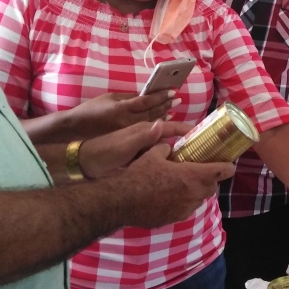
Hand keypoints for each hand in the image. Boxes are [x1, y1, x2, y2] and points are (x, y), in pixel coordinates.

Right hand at [62, 91, 176, 139]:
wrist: (77, 129)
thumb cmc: (92, 110)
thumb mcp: (110, 98)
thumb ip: (129, 98)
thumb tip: (146, 95)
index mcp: (122, 109)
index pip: (146, 101)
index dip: (161, 96)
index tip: (173, 91)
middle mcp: (126, 122)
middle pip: (152, 113)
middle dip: (166, 105)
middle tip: (178, 99)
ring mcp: (127, 133)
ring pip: (150, 123)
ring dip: (163, 116)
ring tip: (173, 109)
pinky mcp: (126, 140)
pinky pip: (144, 132)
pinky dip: (154, 126)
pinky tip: (161, 122)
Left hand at [78, 120, 192, 179]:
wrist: (85, 163)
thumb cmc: (104, 154)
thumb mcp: (124, 145)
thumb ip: (143, 135)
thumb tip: (163, 122)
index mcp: (143, 129)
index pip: (171, 127)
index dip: (186, 129)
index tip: (203, 135)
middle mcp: (144, 135)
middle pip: (170, 134)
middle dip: (186, 139)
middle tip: (203, 148)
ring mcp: (140, 145)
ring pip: (165, 145)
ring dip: (178, 149)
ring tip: (193, 158)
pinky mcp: (136, 155)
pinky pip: (157, 155)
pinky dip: (167, 158)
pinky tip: (173, 166)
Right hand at [116, 139, 234, 228]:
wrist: (122, 202)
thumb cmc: (139, 176)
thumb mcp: (153, 154)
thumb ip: (166, 148)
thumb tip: (168, 146)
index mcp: (192, 176)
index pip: (221, 172)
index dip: (228, 167)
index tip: (229, 164)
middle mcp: (193, 194)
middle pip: (211, 187)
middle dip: (210, 179)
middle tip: (201, 171)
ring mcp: (185, 209)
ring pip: (199, 199)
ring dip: (196, 191)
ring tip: (183, 184)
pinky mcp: (175, 218)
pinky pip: (186, 208)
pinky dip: (183, 201)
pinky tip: (170, 196)